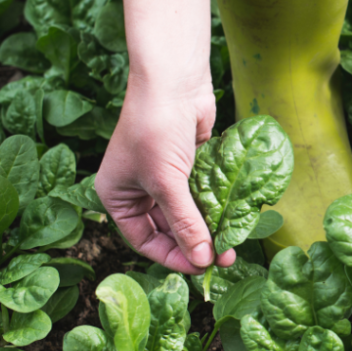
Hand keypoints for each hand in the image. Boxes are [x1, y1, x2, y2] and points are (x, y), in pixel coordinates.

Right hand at [96, 72, 236, 272]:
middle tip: (222, 258)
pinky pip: (203, 195)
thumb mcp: (167, 183)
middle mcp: (139, 188)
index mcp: (118, 196)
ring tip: (232, 244)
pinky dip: (216, 207)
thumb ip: (185, 223)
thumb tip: (202, 259)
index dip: (172, 256)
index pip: (144, 240)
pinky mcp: (189, 165)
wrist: (174, 82)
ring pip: (189, 213)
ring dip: (209, 228)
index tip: (200, 268)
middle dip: (195, 244)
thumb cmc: (157, 129)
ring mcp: (165, 176)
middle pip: (169, 229)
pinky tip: (233, 219)